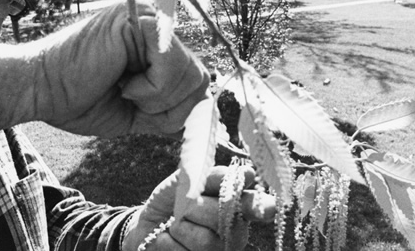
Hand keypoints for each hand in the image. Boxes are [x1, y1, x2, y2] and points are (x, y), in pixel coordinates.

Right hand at [0, 0, 209, 136]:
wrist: (40, 92)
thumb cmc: (80, 99)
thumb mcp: (140, 110)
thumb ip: (174, 104)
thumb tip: (207, 104)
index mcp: (156, 40)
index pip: (197, 79)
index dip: (177, 108)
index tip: (140, 109)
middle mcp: (157, 22)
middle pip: (200, 78)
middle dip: (167, 107)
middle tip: (129, 99)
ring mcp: (149, 16)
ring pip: (191, 73)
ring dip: (157, 99)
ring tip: (122, 89)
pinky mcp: (139, 19)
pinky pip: (172, 64)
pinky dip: (151, 88)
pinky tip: (122, 82)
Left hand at [122, 166, 275, 250]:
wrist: (146, 226)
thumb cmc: (171, 202)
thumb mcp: (185, 182)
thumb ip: (211, 176)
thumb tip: (244, 172)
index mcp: (235, 207)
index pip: (255, 205)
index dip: (261, 206)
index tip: (267, 206)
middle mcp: (234, 233)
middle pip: (222, 218)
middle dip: (195, 208)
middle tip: (183, 209)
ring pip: (206, 240)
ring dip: (180, 228)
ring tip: (175, 226)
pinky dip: (168, 242)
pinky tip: (169, 240)